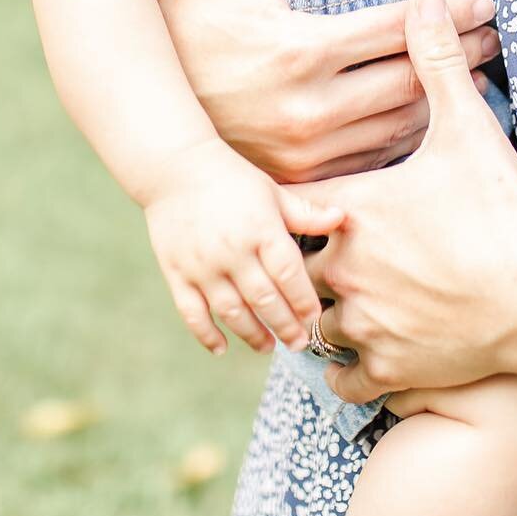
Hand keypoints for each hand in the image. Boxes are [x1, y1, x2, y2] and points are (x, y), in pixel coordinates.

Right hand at [142, 138, 341, 355]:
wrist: (174, 167)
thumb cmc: (231, 178)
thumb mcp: (272, 191)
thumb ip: (305, 213)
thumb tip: (342, 218)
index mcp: (261, 229)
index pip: (288, 274)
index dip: (303, 300)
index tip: (314, 318)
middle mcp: (232, 251)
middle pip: (265, 300)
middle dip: (285, 327)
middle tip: (299, 343)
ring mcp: (202, 265)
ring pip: (232, 312)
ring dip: (252, 335)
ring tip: (267, 346)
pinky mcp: (176, 273)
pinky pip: (192, 313)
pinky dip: (206, 334)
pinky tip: (222, 348)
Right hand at [158, 0, 502, 180]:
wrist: (147, 95)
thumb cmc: (190, 15)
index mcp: (300, 50)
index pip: (398, 29)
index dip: (450, 13)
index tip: (484, 2)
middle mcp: (309, 108)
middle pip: (413, 80)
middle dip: (463, 54)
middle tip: (495, 35)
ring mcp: (307, 151)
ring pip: (401, 125)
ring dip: (447, 97)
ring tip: (477, 70)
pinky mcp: (302, 178)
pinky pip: (376, 157)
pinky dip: (411, 134)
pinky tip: (433, 111)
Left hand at [301, 0, 516, 401]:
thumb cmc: (505, 213)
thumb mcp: (470, 131)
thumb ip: (438, 63)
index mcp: (351, 209)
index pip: (284, 204)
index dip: (292, 204)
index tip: (304, 202)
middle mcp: (342, 268)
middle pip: (295, 263)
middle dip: (309, 260)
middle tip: (322, 252)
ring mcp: (362, 322)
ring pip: (316, 322)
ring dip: (329, 314)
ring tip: (349, 301)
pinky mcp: (385, 368)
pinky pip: (342, 375)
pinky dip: (351, 366)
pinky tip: (367, 348)